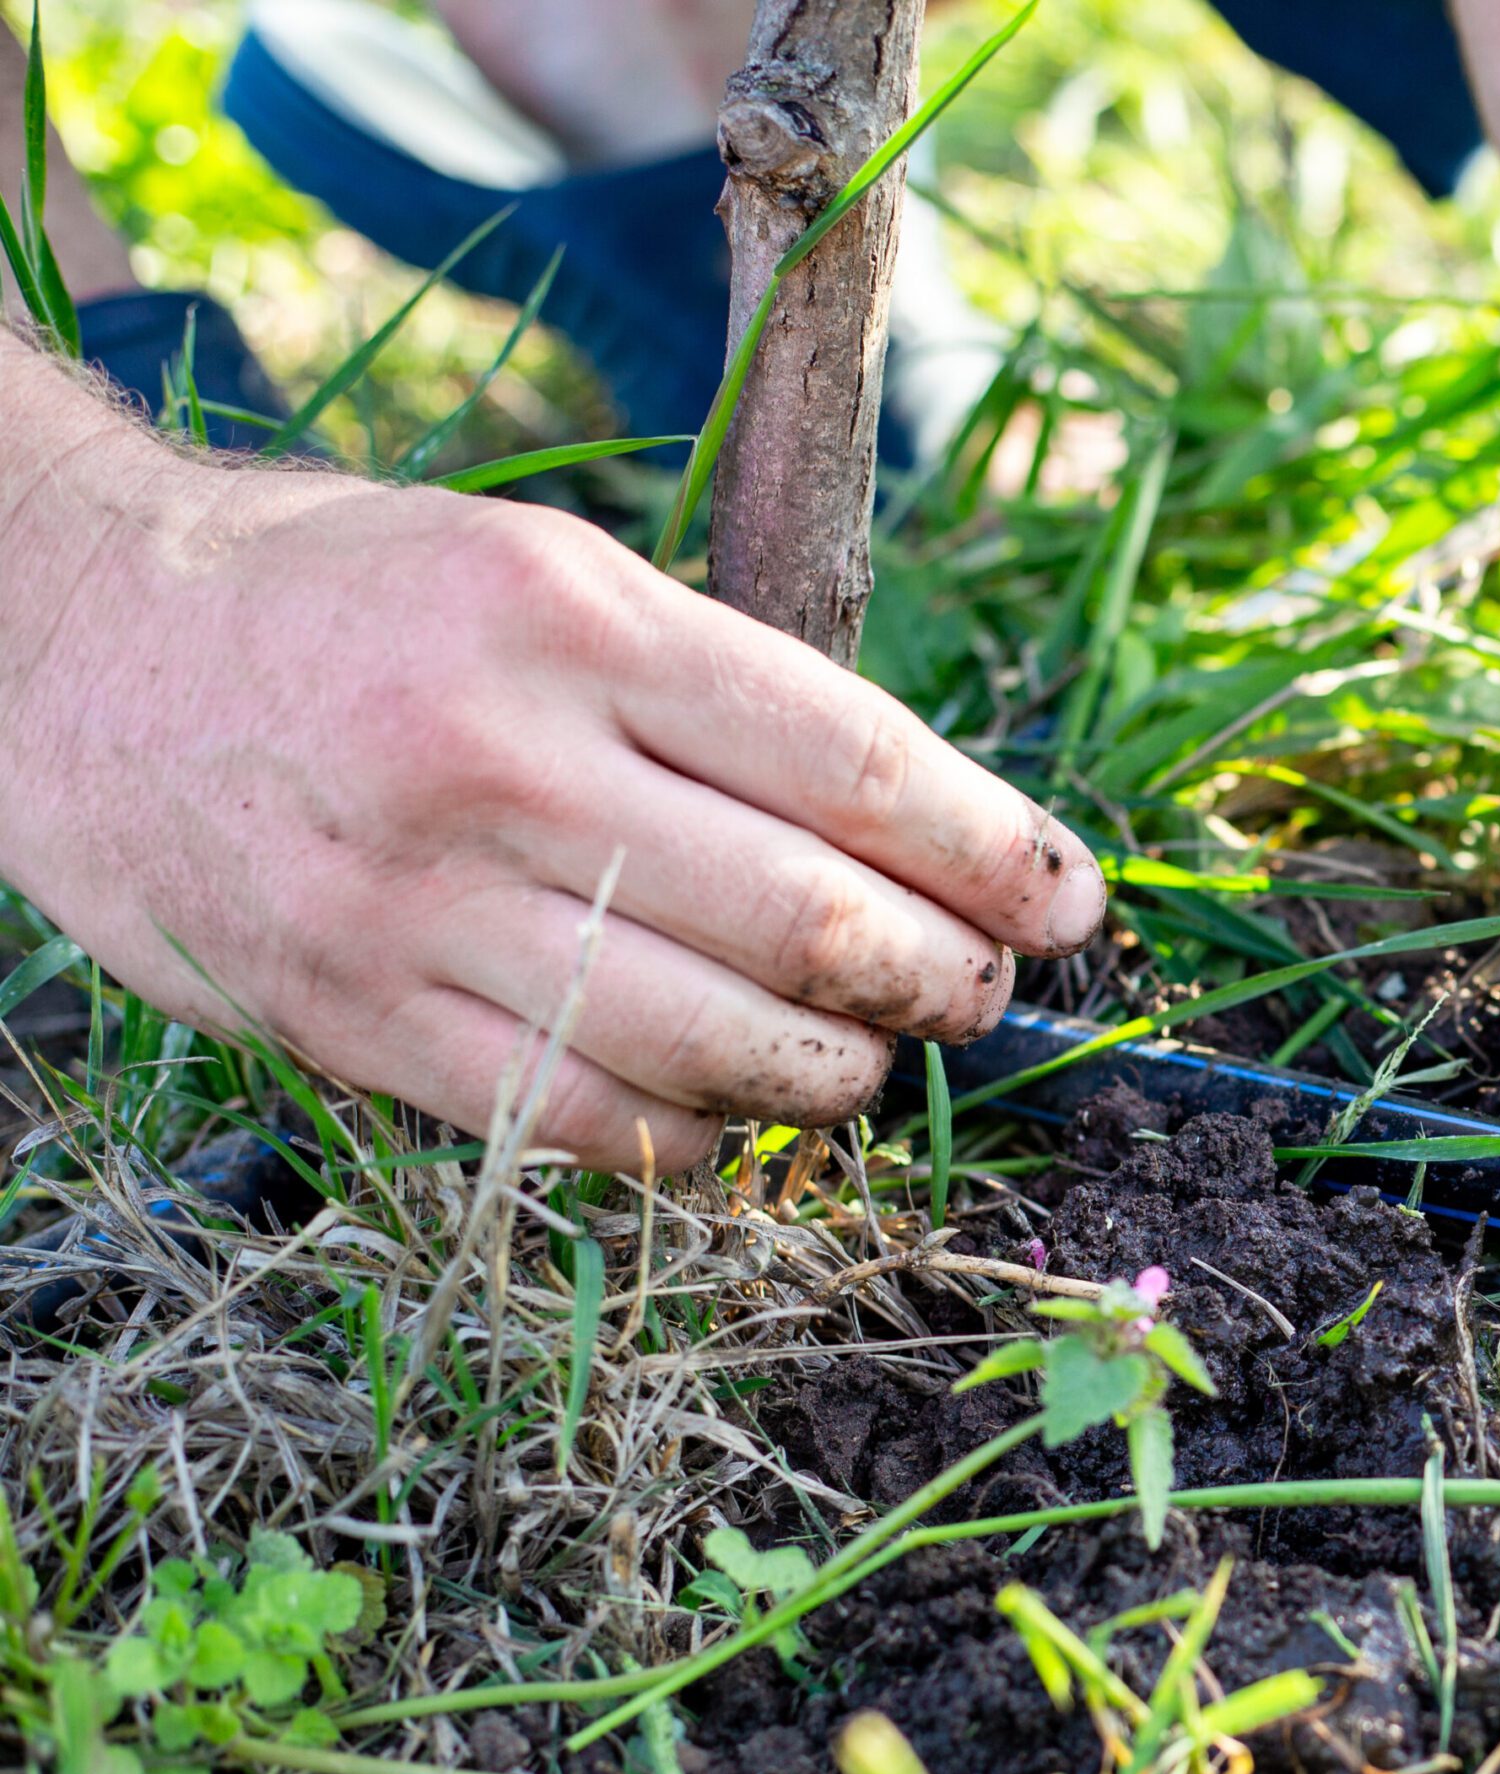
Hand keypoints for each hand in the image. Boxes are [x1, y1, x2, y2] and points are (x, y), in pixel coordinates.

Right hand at [0, 419, 1102, 1171]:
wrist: (79, 650)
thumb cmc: (363, 606)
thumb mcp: (546, 575)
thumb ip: (721, 695)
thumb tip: (934, 840)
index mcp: (571, 614)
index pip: (854, 761)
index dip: (996, 852)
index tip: (1071, 902)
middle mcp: (500, 756)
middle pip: (809, 917)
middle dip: (946, 979)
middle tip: (984, 993)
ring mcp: (418, 901)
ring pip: (715, 1044)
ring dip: (843, 1076)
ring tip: (873, 1058)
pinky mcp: (356, 1019)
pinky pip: (586, 1128)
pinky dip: (703, 1144)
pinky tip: (741, 1116)